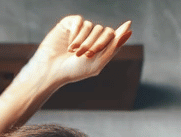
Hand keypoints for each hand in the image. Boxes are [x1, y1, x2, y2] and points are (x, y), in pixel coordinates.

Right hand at [15, 15, 132, 93]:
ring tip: (73, 53)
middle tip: (87, 55)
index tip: (129, 24)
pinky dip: (76, 33)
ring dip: (84, 41)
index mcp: (100, 49)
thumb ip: (113, 47)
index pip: (114, 37)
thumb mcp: (97, 63)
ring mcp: (81, 30)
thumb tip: (129, 30)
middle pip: (105, 31)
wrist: (51, 69)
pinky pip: (80, 21)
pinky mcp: (70, 24)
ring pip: (92, 27)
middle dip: (97, 43)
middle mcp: (91, 38)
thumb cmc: (74, 70)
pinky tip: (69, 43)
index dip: (120, 33)